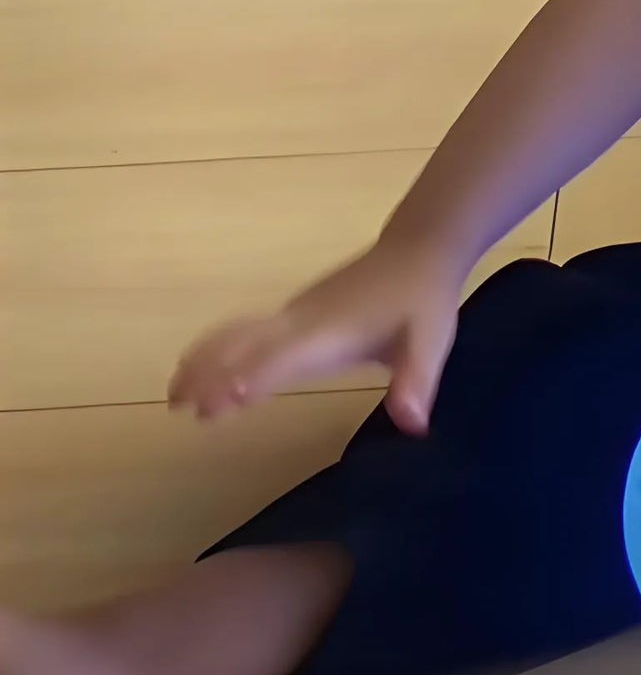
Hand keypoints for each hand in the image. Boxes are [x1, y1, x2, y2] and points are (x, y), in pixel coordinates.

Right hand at [168, 235, 465, 435]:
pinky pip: (245, 328)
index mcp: (331, 334)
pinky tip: (205, 363)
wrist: (418, 249)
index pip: (283, 359)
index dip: (252, 380)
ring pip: (238, 333)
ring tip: (174, 393)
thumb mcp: (431, 344)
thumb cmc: (423, 301)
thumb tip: (413, 425)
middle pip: (246, 346)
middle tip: (177, 408)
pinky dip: (218, 347)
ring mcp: (295, 313)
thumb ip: (417, 382)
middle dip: (211, 376)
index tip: (218, 404)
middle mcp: (303, 322)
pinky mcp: (295, 311)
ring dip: (205, 360)